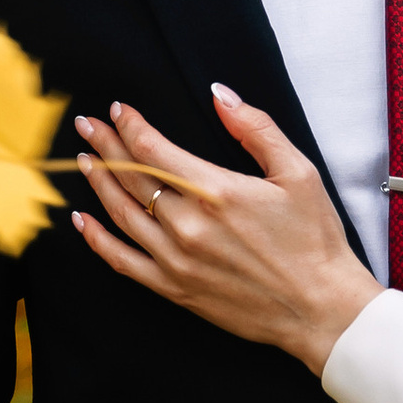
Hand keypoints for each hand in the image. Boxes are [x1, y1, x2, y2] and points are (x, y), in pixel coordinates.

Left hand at [72, 89, 377, 372]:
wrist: (321, 309)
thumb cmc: (315, 240)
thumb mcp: (298, 173)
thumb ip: (256, 128)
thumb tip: (220, 93)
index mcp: (216, 192)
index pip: (154, 150)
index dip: (130, 127)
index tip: (118, 110)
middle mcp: (188, 226)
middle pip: (131, 177)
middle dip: (106, 146)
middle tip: (88, 125)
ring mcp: (177, 261)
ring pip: (121, 214)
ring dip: (98, 183)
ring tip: (84, 160)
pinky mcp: (175, 289)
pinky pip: (122, 261)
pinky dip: (97, 239)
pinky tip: (82, 220)